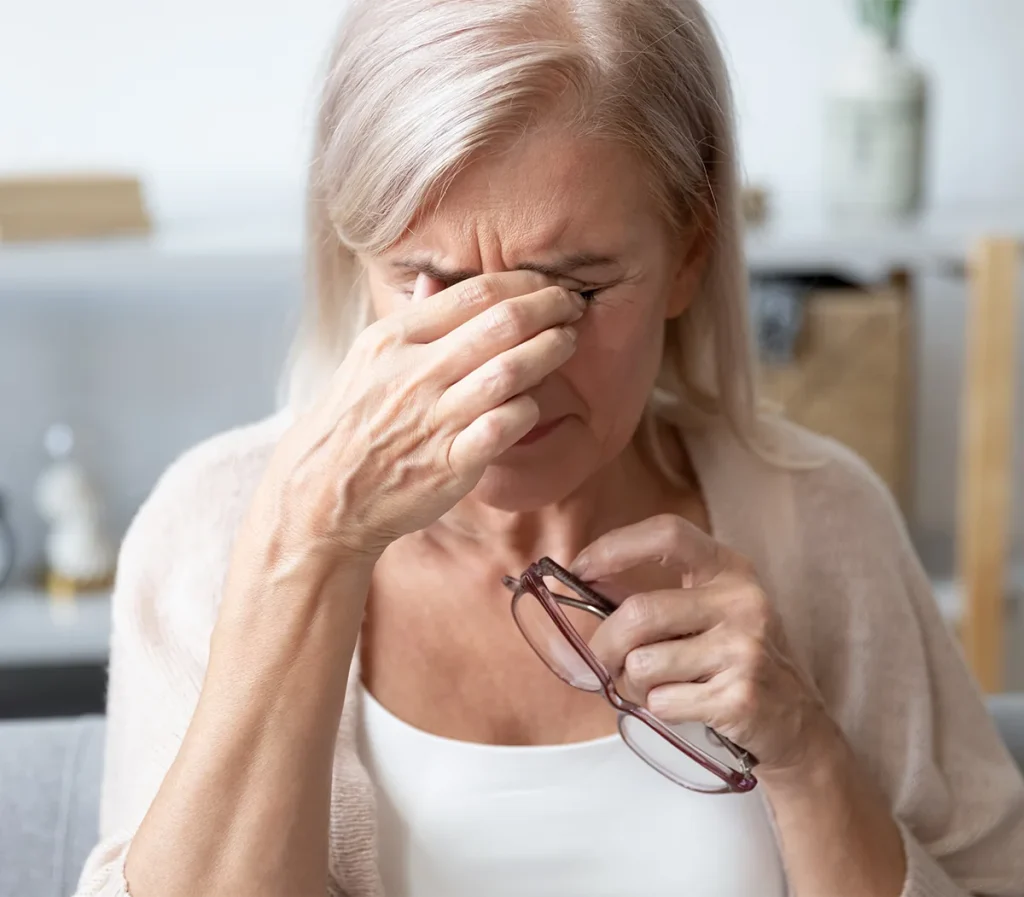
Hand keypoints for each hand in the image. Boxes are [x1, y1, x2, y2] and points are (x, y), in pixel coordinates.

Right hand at [255, 271, 583, 564]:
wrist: (323, 495)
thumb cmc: (351, 424)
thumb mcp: (365, 361)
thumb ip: (409, 322)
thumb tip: (435, 279)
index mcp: (392, 340)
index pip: (472, 293)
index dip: (522, 283)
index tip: (546, 284)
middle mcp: (414, 373)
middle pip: (500, 324)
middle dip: (548, 307)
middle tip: (572, 305)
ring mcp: (433, 419)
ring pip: (509, 371)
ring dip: (548, 351)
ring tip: (567, 342)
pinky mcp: (450, 463)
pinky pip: (505, 426)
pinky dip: (528, 409)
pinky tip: (534, 402)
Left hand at [571, 514, 835, 775]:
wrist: (797, 724)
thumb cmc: (736, 661)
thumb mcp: (707, 614)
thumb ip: (651, 595)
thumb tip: (584, 579)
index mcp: (730, 569)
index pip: (668, 533)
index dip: (615, 546)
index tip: (578, 568)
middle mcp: (742, 601)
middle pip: (638, 612)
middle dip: (604, 644)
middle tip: (602, 661)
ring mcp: (745, 648)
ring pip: (642, 663)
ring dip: (632, 684)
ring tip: (660, 685)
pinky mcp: (740, 697)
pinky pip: (661, 701)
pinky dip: (658, 708)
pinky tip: (687, 705)